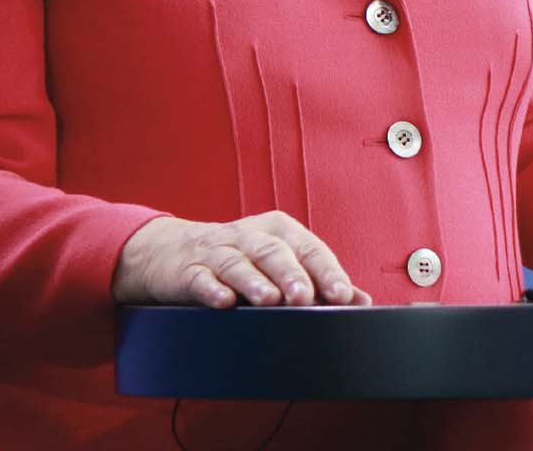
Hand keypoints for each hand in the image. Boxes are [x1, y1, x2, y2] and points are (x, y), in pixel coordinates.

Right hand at [112, 211, 372, 308]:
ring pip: (237, 263)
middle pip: (274, 252)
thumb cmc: (239, 260)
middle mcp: (249, 236)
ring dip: (254, 281)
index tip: (342, 295)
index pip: (308, 249)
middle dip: (291, 274)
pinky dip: (211, 289)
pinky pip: (200, 278)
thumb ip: (317, 281)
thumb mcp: (279, 263)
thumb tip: (361, 300)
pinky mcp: (187, 270)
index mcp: (278, 231)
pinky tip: (223, 301)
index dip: (326, 271)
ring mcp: (216, 251)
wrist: (171, 253)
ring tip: (269, 300)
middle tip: (305, 297)